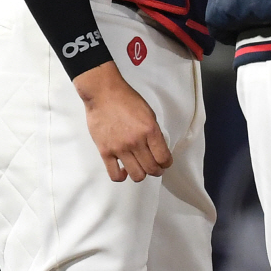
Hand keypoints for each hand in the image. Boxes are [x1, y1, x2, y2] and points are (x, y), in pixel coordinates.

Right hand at [73, 61, 172, 182]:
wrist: (104, 95)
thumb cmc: (127, 100)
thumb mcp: (149, 113)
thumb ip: (153, 132)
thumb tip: (157, 148)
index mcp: (150, 130)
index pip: (163, 157)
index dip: (167, 163)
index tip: (165, 163)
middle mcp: (136, 142)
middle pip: (151, 169)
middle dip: (157, 171)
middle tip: (155, 168)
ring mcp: (120, 148)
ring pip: (136, 175)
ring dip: (141, 175)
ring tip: (140, 168)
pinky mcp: (105, 152)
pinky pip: (115, 175)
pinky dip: (122, 176)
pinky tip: (124, 169)